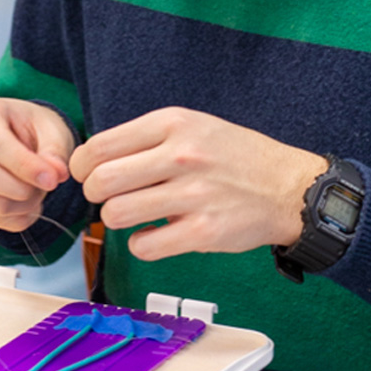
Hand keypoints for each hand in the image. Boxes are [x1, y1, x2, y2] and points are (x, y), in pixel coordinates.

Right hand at [0, 96, 76, 231]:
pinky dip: (14, 218)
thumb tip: (55, 174)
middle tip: (47, 186)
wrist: (21, 139)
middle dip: (21, 189)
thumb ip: (55, 150)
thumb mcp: (53, 130)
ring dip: (22, 205)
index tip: (53, 179)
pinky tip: (28, 204)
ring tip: (39, 192)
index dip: (25, 166)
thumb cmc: (35, 129)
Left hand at [68, 107, 327, 260]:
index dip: (81, 167)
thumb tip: (92, 161)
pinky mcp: (204, 232)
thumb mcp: (192, 126)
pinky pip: (144, 246)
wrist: (289, 188)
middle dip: (94, 194)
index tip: (86, 175)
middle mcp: (182, 156)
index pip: (99, 146)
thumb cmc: (233, 157)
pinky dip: (141, 244)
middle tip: (107, 198)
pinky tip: (154, 235)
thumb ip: (145, 139)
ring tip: (133, 216)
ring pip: (116, 214)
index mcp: (173, 124)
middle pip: (101, 181)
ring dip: (116, 220)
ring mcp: (194, 195)